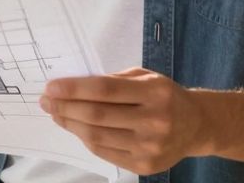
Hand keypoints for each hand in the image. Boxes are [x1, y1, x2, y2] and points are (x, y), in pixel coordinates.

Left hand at [40, 67, 208, 175]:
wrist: (196, 126)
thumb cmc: (164, 96)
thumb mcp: (144, 77)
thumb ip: (112, 80)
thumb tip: (71, 87)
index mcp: (155, 92)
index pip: (105, 89)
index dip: (74, 88)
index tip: (52, 87)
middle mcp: (155, 120)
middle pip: (97, 115)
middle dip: (65, 107)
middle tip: (46, 101)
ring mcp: (150, 146)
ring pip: (97, 136)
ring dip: (70, 124)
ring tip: (56, 114)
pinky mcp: (145, 165)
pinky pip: (104, 152)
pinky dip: (86, 139)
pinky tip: (76, 128)